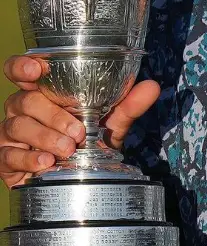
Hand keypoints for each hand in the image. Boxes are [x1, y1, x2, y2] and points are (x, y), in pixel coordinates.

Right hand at [0, 55, 159, 187]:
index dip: (22, 66)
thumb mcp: (110, 124)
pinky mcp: (6, 159)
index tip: (36, 70)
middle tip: (77, 133)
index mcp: (42, 93)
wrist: (79, 179)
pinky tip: (45, 163)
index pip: (20, 71)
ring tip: (67, 150)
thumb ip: (128, 105)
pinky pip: (9, 155)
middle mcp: (22, 109)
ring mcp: (11, 134)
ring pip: (17, 126)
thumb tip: (152, 87)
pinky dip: (28, 158)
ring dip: (44, 137)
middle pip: (24, 101)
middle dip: (51, 115)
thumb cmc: (87, 143)